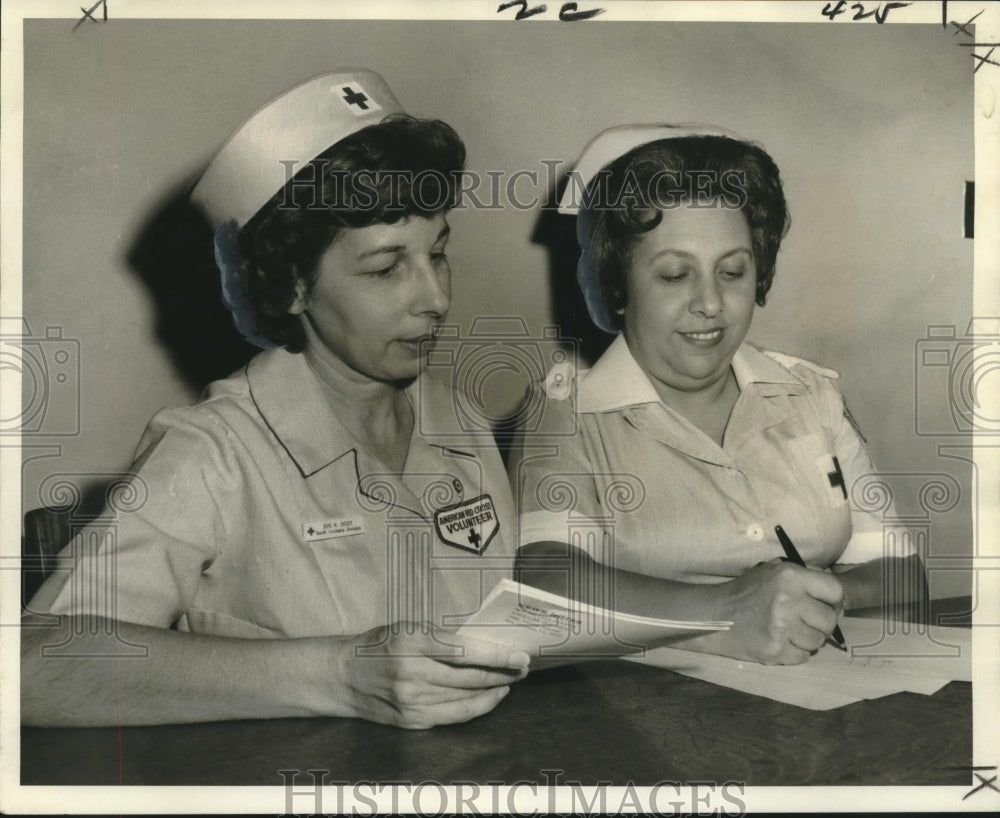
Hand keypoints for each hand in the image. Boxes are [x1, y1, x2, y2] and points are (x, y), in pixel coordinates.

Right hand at [335, 622, 529, 728]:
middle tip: (523, 667)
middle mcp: (412, 674)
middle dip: (503, 673)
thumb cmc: (380, 645)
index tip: (521, 656)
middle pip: (470, 678)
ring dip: (495, 690)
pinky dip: (478, 707)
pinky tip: (491, 697)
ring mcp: (412, 701)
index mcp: (411, 643)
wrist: (344, 676)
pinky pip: (455, 716)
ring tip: (511, 680)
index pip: (464, 651)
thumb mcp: (408, 628)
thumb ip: (442, 637)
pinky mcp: (413, 721)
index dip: (497, 656)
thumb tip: (485, 645)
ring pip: (467, 699)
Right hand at [708, 561, 843, 664]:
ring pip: (818, 641)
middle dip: (821, 622)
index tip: (824, 604)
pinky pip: (804, 656)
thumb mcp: (773, 571)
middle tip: (806, 621)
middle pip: (829, 619)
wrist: (715, 615)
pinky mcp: (776, 651)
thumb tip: (835, 595)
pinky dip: (796, 652)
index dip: (833, 600)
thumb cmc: (747, 591)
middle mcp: (789, 601)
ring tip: (790, 631)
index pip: (835, 590)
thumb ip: (804, 577)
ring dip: (808, 639)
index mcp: (790, 576)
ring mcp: (782, 628)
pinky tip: (781, 641)